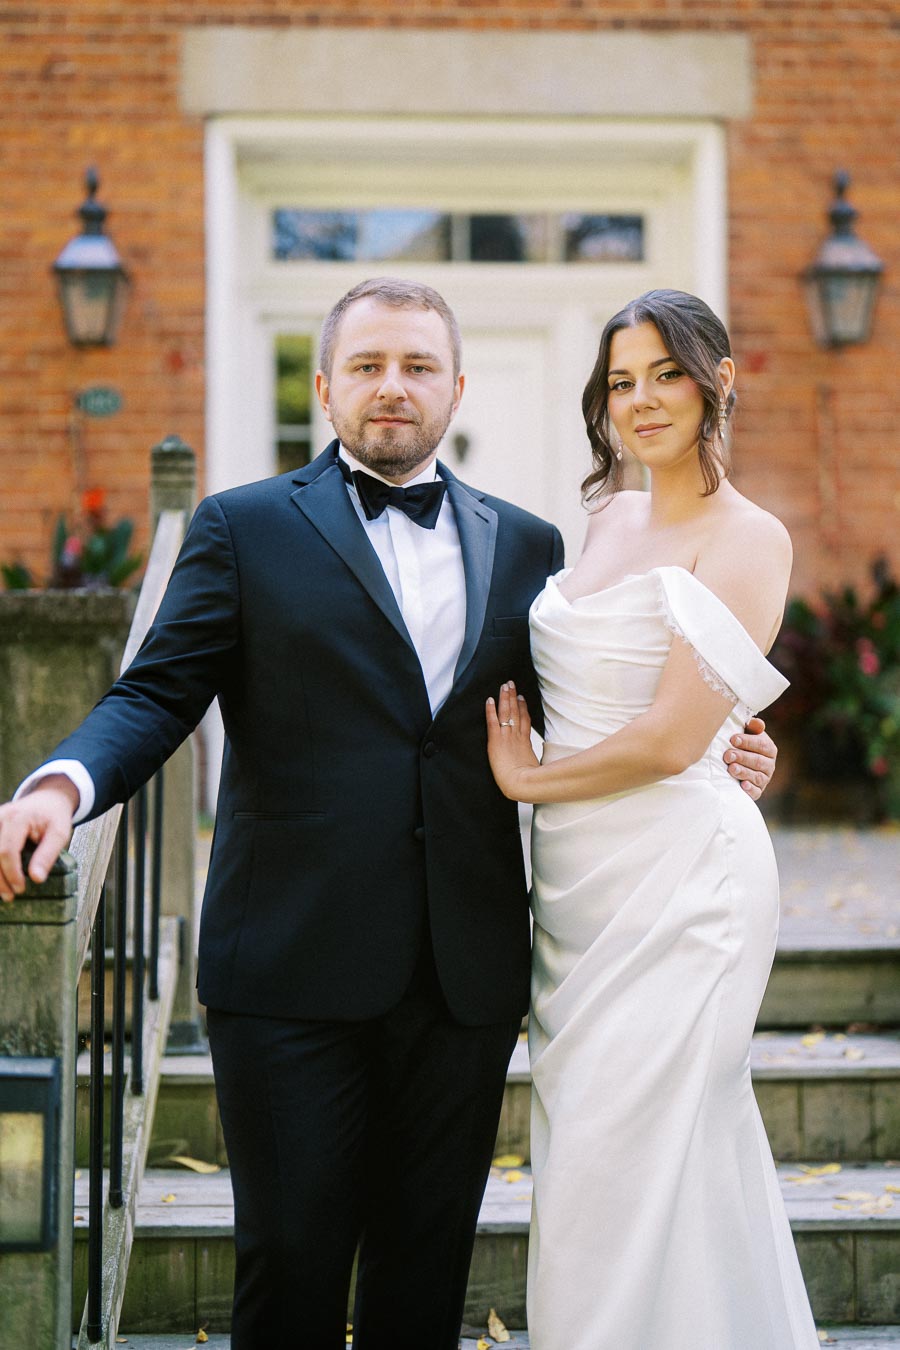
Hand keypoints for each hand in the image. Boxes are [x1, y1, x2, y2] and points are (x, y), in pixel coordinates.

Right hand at [0, 776, 78, 900]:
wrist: (46, 800)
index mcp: (17, 818)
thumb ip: (48, 854)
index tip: (21, 889)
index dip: (11, 873)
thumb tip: (37, 878)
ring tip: (4, 892)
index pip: (7, 850)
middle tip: (11, 896)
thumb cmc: (53, 817)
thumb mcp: (59, 833)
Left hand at [486, 681, 538, 799]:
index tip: (521, 697)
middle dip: (512, 697)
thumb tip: (539, 765)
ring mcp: (506, 737)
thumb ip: (534, 762)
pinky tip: (489, 700)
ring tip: (504, 685)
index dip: (522, 708)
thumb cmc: (527, 782)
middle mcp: (516, 736)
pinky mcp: (496, 740)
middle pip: (515, 711)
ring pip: (506, 712)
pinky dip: (491, 710)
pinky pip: (492, 721)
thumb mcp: (534, 769)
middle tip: (511, 683)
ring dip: (504, 698)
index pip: (524, 720)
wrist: (520, 784)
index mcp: (525, 742)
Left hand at [723, 716, 776, 800]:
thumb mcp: (747, 734)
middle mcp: (769, 765)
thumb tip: (757, 723)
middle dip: (742, 757)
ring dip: (744, 772)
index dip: (747, 742)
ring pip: (757, 777)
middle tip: (727, 755)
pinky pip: (756, 792)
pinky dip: (750, 789)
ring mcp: (764, 779)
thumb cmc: (741, 745)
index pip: (762, 745)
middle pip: (758, 761)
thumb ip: (752, 727)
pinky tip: (742, 785)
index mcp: (769, 749)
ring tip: (731, 768)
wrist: (737, 765)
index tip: (733, 739)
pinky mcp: (757, 791)